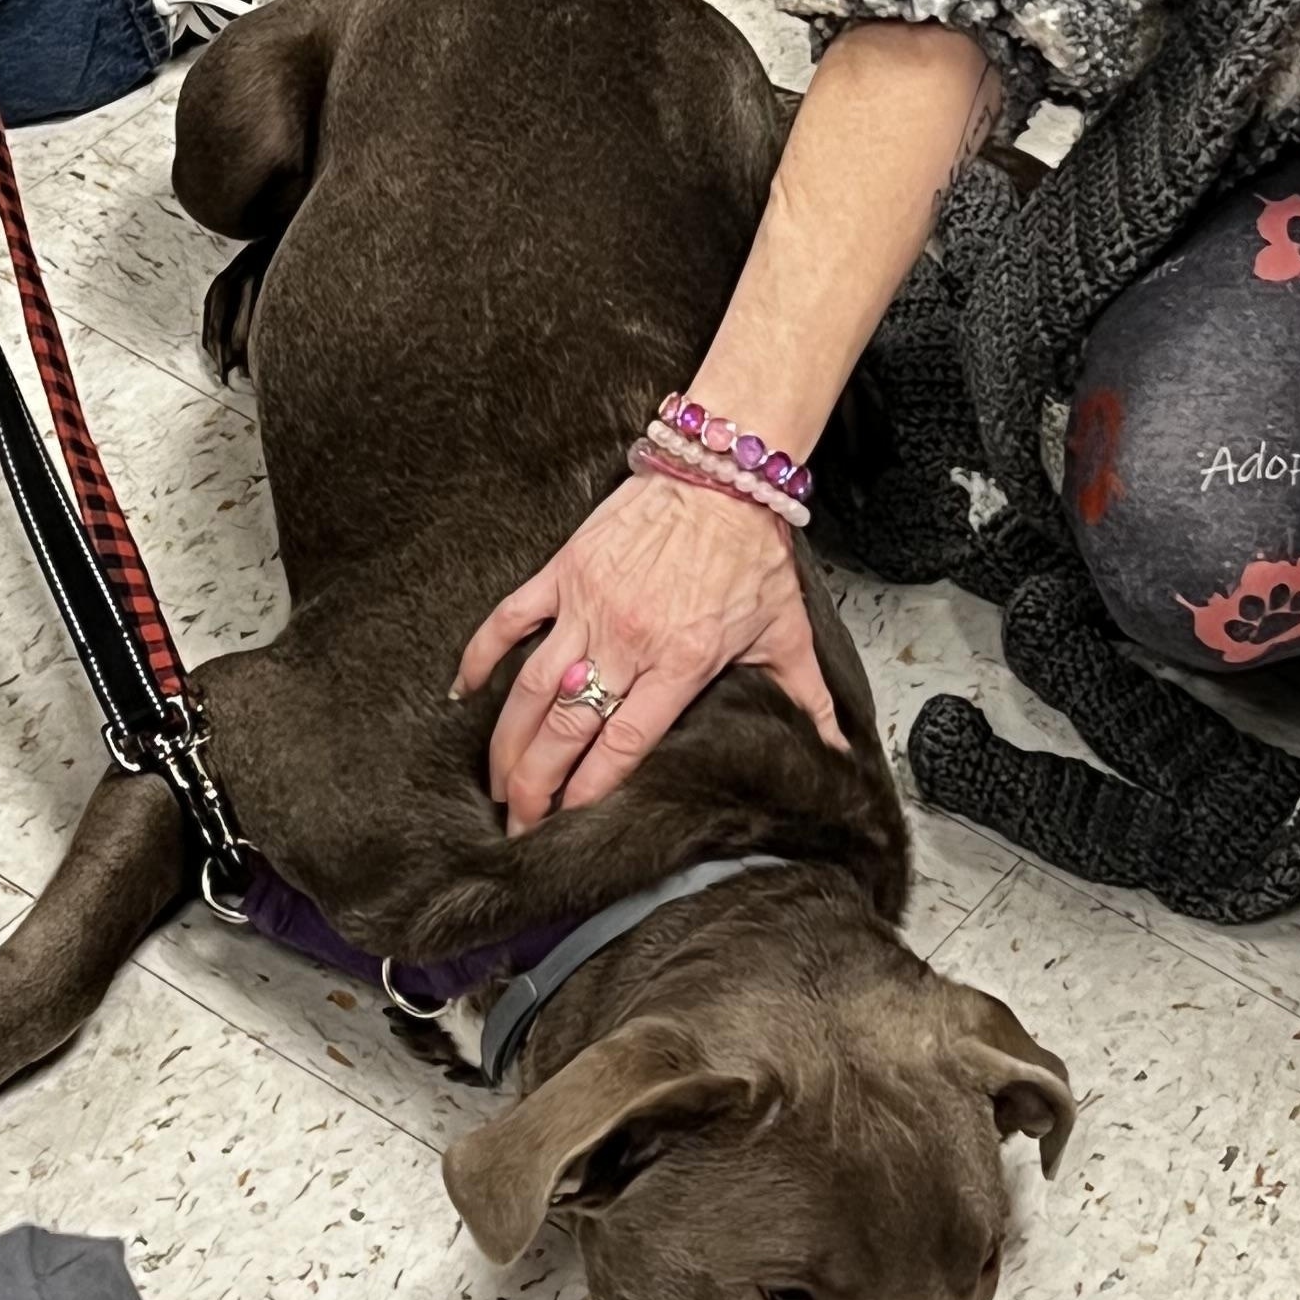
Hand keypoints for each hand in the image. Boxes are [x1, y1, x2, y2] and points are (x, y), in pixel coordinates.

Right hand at [455, 470, 845, 832]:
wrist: (719, 471)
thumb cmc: (752, 550)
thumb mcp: (784, 630)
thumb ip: (804, 697)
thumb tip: (838, 752)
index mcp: (680, 662)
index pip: (623, 745)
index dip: (590, 792)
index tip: (568, 828)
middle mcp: (628, 640)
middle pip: (567, 729)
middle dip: (536, 787)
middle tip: (518, 826)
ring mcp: (587, 605)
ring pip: (531, 687)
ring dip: (507, 741)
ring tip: (494, 784)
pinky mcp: (564, 571)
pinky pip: (510, 619)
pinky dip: (480, 655)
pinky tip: (461, 693)